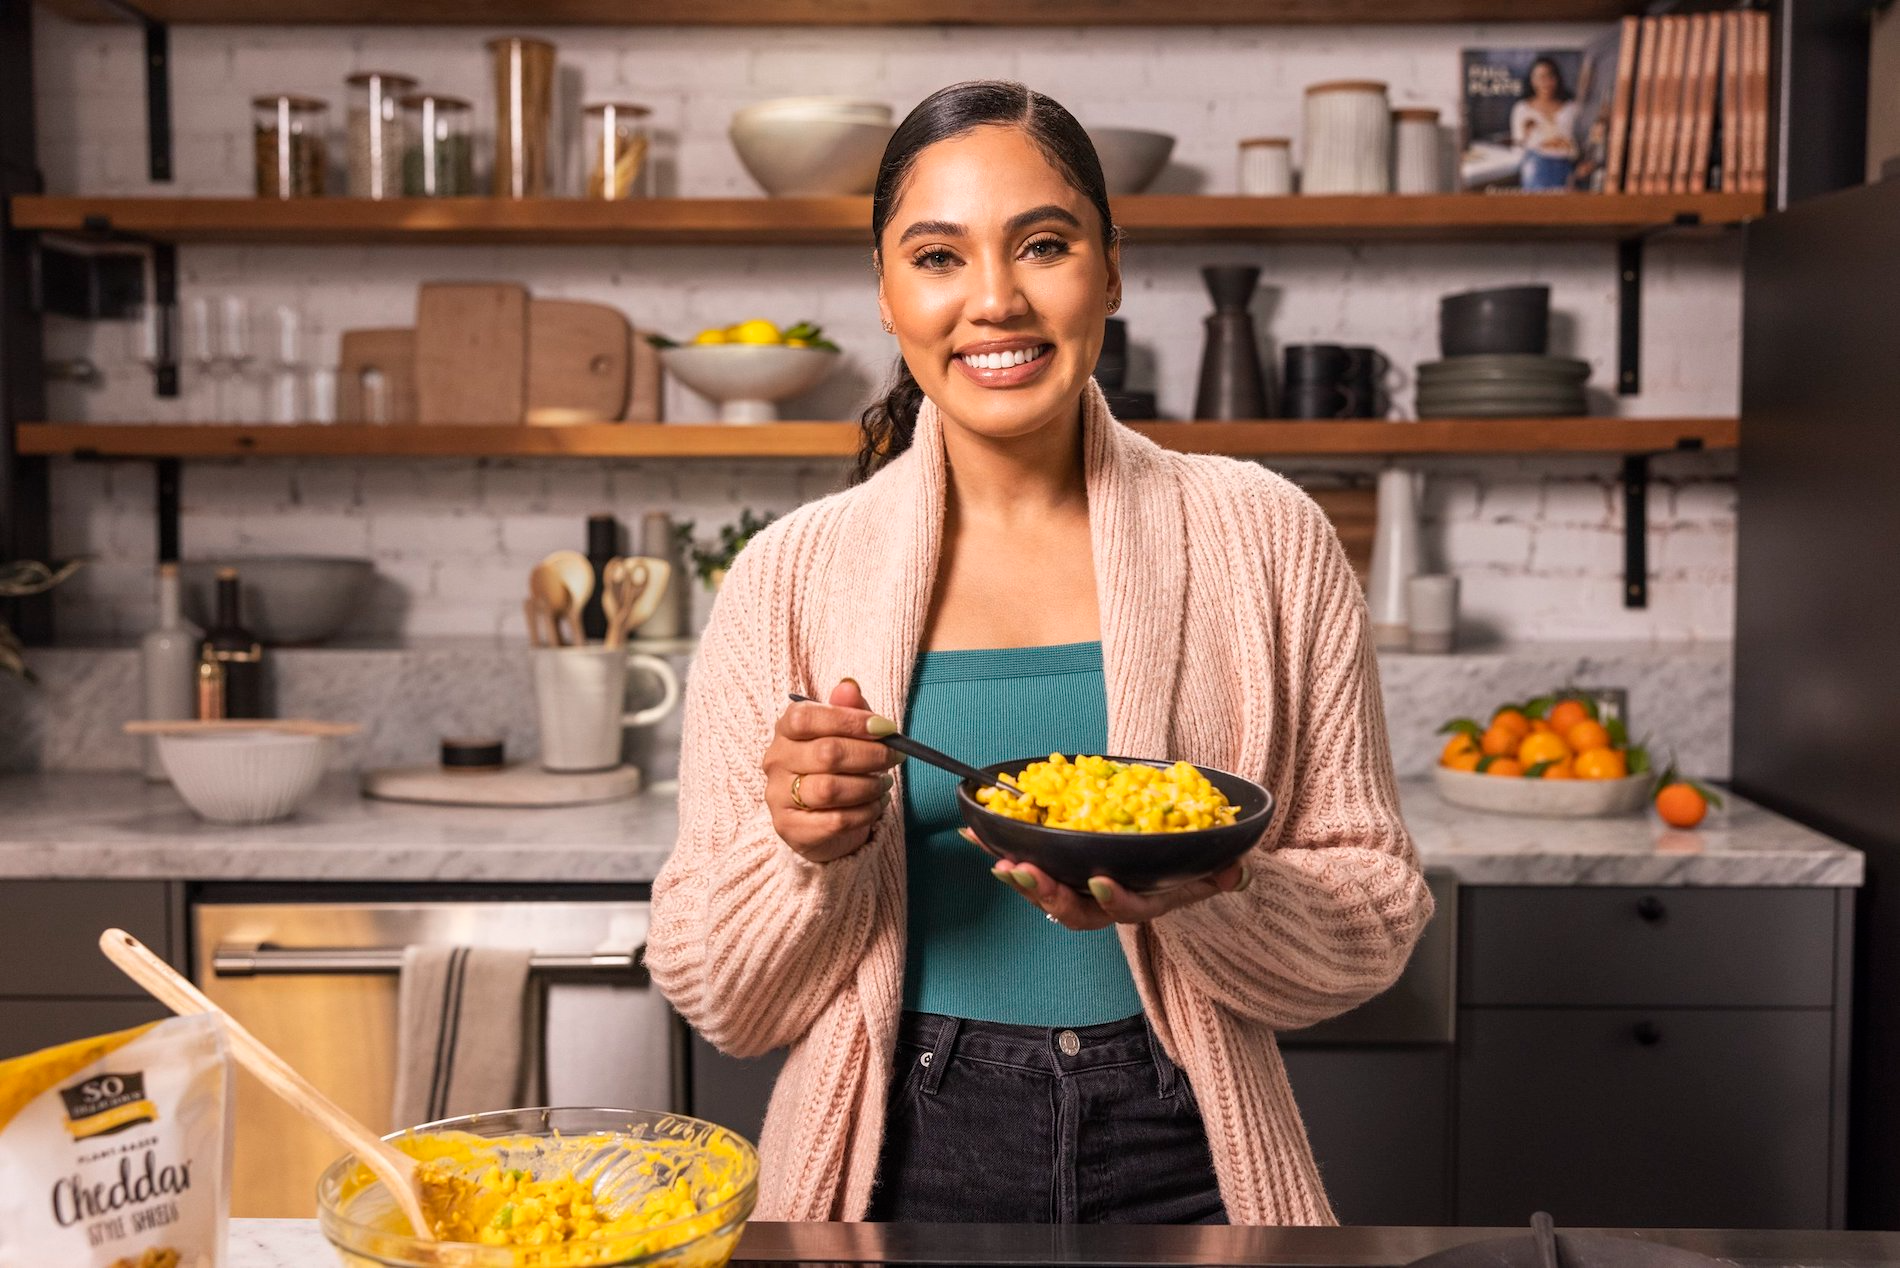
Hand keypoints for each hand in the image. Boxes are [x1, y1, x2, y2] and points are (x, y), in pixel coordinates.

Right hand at [764, 679, 900, 863]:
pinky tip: (875, 805)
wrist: (818, 819)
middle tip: (895, 757)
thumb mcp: (843, 733)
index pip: (807, 719)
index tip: (885, 727)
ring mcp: (779, 797)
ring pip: (831, 789)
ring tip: (884, 783)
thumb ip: (848, 709)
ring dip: (868, 786)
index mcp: (785, 730)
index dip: (850, 721)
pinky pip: (837, 820)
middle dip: (871, 754)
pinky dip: (865, 812)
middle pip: (826, 753)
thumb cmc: (834, 767)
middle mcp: (776, 761)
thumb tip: (849, 686)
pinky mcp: (791, 829)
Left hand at [966, 830, 1249, 929]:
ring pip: (1042, 892)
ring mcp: (1074, 888)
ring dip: (1016, 876)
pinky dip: (998, 847)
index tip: (1100, 882)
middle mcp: (1102, 902)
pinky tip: (973, 830)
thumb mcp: (1208, 870)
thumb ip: (1219, 872)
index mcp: (1140, 902)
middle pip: (1071, 909)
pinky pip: (1023, 861)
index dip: (1113, 900)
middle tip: (1023, 873)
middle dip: (1045, 894)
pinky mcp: (1053, 869)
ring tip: (995, 858)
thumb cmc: (1182, 867)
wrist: (1163, 867)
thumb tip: (1233, 868)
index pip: (1126, 911)